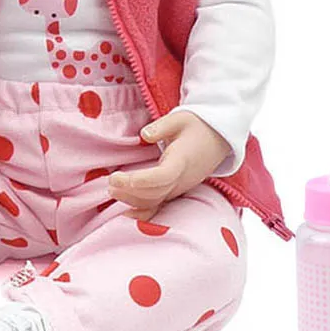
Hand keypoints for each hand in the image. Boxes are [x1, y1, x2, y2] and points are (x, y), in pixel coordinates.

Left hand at [108, 111, 231, 220]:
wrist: (219, 138)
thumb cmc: (197, 126)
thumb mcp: (180, 118)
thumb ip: (161, 126)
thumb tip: (144, 135)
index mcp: (182, 160)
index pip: (162, 176)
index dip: (141, 180)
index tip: (119, 177)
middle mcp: (182, 179)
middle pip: (155, 192)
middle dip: (129, 190)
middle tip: (110, 182)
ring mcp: (180, 187)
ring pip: (155, 201)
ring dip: (132, 199)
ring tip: (112, 190)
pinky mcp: (178, 191)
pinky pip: (161, 206)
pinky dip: (144, 211)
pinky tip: (127, 212)